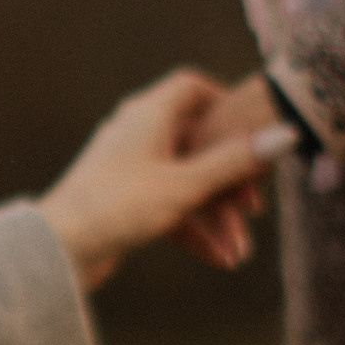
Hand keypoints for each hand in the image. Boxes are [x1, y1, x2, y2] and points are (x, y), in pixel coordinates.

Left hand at [36, 70, 293, 291]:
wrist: (58, 249)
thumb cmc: (118, 207)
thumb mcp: (185, 184)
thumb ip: (235, 160)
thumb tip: (286, 134)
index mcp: (148, 113)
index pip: (192, 86)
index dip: (225, 102)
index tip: (252, 128)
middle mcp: (137, 133)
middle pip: (197, 143)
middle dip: (228, 178)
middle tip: (253, 207)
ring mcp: (129, 168)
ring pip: (185, 181)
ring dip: (213, 214)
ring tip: (237, 251)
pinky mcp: (123, 201)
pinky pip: (168, 206)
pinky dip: (192, 228)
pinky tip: (217, 258)